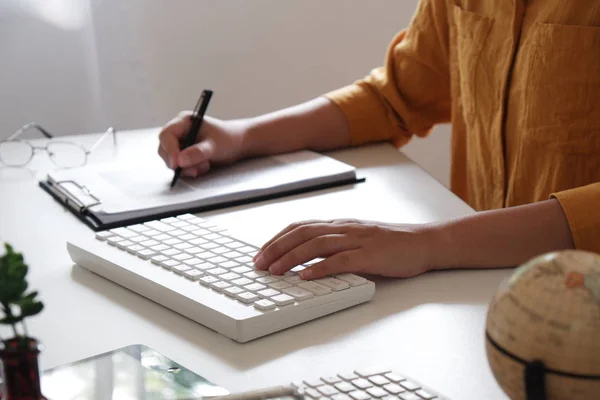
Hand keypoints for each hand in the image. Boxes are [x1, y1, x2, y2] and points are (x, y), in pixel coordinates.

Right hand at [158, 112, 247, 176]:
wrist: (237, 144)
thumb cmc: (227, 139)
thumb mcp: (214, 146)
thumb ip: (198, 152)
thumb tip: (180, 161)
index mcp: (183, 122)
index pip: (166, 135)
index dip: (169, 150)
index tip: (177, 163)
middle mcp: (178, 132)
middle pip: (165, 150)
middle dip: (179, 162)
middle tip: (195, 169)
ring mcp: (180, 144)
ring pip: (171, 160)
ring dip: (186, 168)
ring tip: (205, 165)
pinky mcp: (184, 155)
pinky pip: (179, 167)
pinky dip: (190, 170)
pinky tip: (204, 167)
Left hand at [253, 219, 435, 279]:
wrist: (424, 243)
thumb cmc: (391, 244)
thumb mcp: (358, 238)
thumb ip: (336, 244)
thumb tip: (308, 259)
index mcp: (340, 224)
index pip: (301, 226)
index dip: (278, 238)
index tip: (261, 251)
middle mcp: (345, 228)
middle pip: (303, 233)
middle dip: (277, 248)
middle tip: (259, 263)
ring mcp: (357, 240)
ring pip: (316, 244)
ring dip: (291, 258)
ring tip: (275, 270)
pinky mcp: (370, 255)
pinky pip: (340, 260)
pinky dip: (320, 268)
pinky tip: (305, 276)